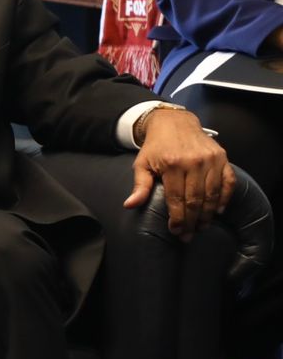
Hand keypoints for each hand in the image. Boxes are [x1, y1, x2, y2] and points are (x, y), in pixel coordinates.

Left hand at [125, 108, 233, 239]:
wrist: (174, 122)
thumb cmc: (156, 147)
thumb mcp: (142, 164)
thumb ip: (140, 185)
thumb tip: (130, 205)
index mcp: (172, 164)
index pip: (176, 199)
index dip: (177, 218)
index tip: (176, 232)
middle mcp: (194, 162)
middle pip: (195, 200)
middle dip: (192, 221)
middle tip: (189, 235)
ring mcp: (210, 159)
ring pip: (212, 194)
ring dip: (208, 214)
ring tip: (202, 226)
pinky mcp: (222, 157)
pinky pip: (228, 181)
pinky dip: (225, 198)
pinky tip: (218, 211)